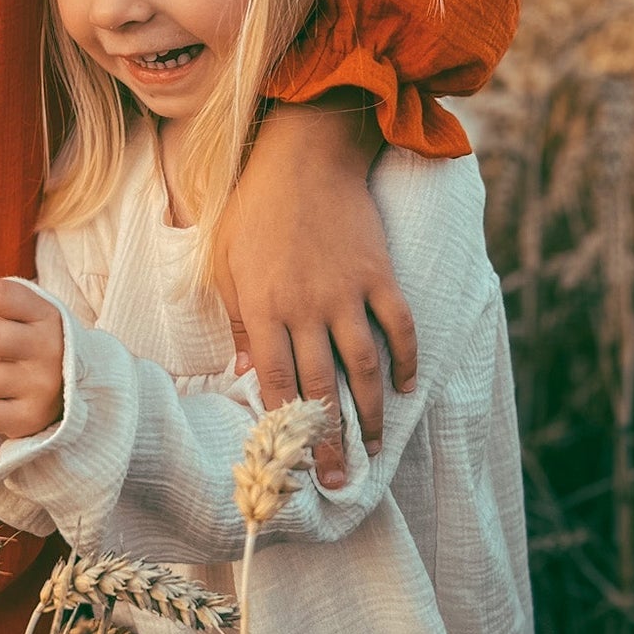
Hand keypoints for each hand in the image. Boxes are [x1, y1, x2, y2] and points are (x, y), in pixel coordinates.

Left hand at [215, 92, 417, 487]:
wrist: (304, 155)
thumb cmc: (255, 210)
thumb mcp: (227, 265)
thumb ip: (239, 323)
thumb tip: (242, 376)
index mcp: (263, 309)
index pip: (273, 382)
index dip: (282, 427)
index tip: (288, 463)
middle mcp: (306, 308)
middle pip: (319, 387)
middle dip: (327, 439)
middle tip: (336, 479)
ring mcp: (346, 292)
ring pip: (362, 367)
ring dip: (369, 412)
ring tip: (373, 446)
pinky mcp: (379, 274)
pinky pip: (398, 327)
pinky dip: (406, 360)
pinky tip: (405, 388)